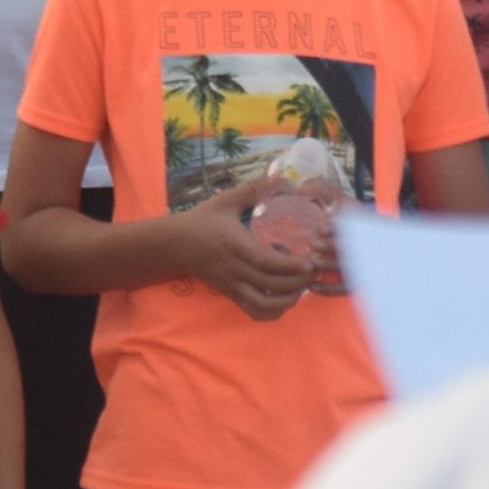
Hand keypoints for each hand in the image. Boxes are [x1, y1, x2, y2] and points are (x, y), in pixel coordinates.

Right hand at [176, 185, 320, 316]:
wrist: (174, 244)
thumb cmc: (202, 220)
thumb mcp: (225, 201)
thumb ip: (253, 190)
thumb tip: (279, 176)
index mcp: (235, 244)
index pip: (266, 262)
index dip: (290, 266)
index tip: (309, 262)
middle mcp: (234, 269)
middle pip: (270, 285)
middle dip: (297, 283)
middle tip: (313, 272)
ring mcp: (232, 285)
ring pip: (263, 305)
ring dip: (287, 301)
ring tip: (302, 288)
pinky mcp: (230, 295)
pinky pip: (254, 311)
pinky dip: (273, 311)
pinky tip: (284, 299)